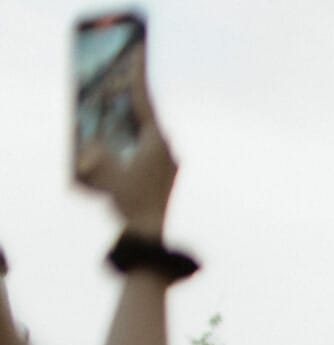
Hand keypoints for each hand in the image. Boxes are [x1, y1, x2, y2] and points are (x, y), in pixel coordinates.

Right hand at [74, 55, 175, 238]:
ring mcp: (171, 160)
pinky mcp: (169, 171)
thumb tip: (92, 146)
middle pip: (148, 115)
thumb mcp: (105, 174)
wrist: (149, 231)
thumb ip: (97, 155)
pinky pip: (153, 146)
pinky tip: (128, 138)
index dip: (137, 77)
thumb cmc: (130, 202)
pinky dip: (139, 137)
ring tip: (120, 108)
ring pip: (151, 131)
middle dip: (133, 97)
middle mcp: (168, 148)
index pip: (144, 102)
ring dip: (135, 120)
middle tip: (122, 78)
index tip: (137, 55)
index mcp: (156, 142)